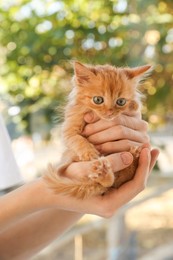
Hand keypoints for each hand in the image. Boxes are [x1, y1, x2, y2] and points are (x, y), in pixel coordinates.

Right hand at [42, 147, 158, 217]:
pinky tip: (131, 155)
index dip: (143, 167)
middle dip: (145, 166)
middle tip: (152, 147)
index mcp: (108, 204)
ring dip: (138, 165)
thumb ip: (106, 164)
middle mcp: (112, 204)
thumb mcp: (82, 169)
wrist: (49, 190)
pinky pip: (122, 180)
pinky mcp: (105, 192)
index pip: (135, 186)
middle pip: (136, 184)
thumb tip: (131, 157)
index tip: (146, 148)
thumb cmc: (61, 180)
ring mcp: (109, 198)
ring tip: (146, 149)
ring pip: (130, 182)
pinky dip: (128, 167)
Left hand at [83, 111, 149, 154]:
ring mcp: (143, 137)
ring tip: (89, 141)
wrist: (112, 166)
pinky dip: (110, 147)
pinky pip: (125, 146)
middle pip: (117, 120)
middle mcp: (141, 124)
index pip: (116, 108)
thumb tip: (87, 117)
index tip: (85, 119)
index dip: (100, 114)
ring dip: (102, 136)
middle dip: (99, 126)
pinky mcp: (142, 150)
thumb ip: (95, 119)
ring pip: (121, 131)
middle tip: (85, 133)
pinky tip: (98, 150)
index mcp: (132, 113)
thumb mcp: (98, 127)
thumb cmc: (101, 141)